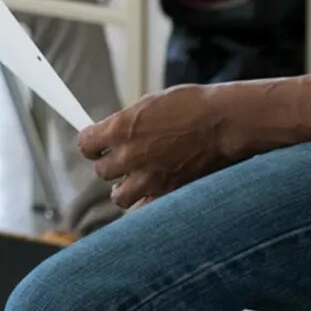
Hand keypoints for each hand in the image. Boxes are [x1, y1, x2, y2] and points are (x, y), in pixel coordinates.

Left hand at [80, 85, 246, 211]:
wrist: (225, 122)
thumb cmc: (192, 106)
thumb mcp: (150, 104)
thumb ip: (127, 124)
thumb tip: (113, 135)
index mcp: (121, 129)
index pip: (85, 145)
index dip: (91, 145)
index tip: (97, 144)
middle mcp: (130, 157)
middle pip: (101, 171)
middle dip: (110, 164)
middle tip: (125, 159)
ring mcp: (149, 179)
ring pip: (119, 196)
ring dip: (125, 188)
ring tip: (137, 179)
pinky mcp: (169, 194)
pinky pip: (147, 207)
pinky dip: (149, 200)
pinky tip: (157, 188)